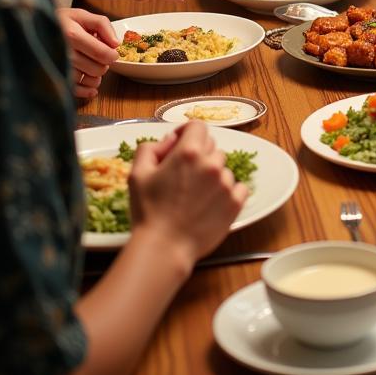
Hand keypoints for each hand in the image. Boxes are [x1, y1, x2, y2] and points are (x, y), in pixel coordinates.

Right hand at [56, 7, 117, 99]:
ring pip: (87, 80)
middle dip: (104, 64)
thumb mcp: (81, 15)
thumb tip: (115, 43)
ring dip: (96, 77)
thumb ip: (102, 25)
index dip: (112, 55)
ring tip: (92, 67)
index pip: (101, 52)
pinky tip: (91, 88)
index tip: (112, 53)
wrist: (34, 30)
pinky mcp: (53, 78)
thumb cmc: (61, 22)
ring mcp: (58, 67)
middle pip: (97, 68)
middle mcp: (64, 53)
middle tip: (98, 58)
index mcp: (71, 35)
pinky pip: (74, 90)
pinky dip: (86, 91)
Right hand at [129, 121, 246, 263]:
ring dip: (211, 175)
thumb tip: (169, 140)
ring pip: (223, 168)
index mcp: (188, 152)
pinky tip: (211, 202)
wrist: (164, 248)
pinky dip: (228, 191)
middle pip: (211, 146)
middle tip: (183, 174)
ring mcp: (226, 183)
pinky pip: (239, 187)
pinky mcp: (235, 202)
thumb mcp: (137, 174)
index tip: (179, 144)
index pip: (197, 126)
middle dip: (197, 155)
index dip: (187, 132)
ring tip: (194, 194)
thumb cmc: (148, 212)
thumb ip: (150, 148)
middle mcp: (211, 163)